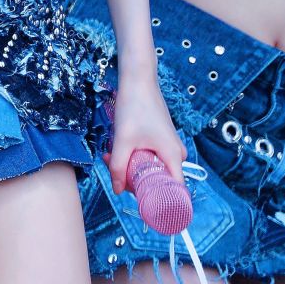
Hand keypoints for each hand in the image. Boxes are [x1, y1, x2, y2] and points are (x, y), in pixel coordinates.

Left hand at [103, 73, 186, 193]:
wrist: (138, 79)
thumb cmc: (134, 107)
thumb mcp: (122, 140)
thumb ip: (118, 167)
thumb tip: (118, 191)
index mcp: (173, 156)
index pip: (175, 192)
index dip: (160, 202)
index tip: (140, 204)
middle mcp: (176, 153)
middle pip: (159, 181)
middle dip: (134, 180)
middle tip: (113, 171)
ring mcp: (169, 145)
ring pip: (151, 167)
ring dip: (130, 166)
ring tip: (109, 156)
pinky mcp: (161, 138)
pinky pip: (149, 156)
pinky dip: (133, 155)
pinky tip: (116, 147)